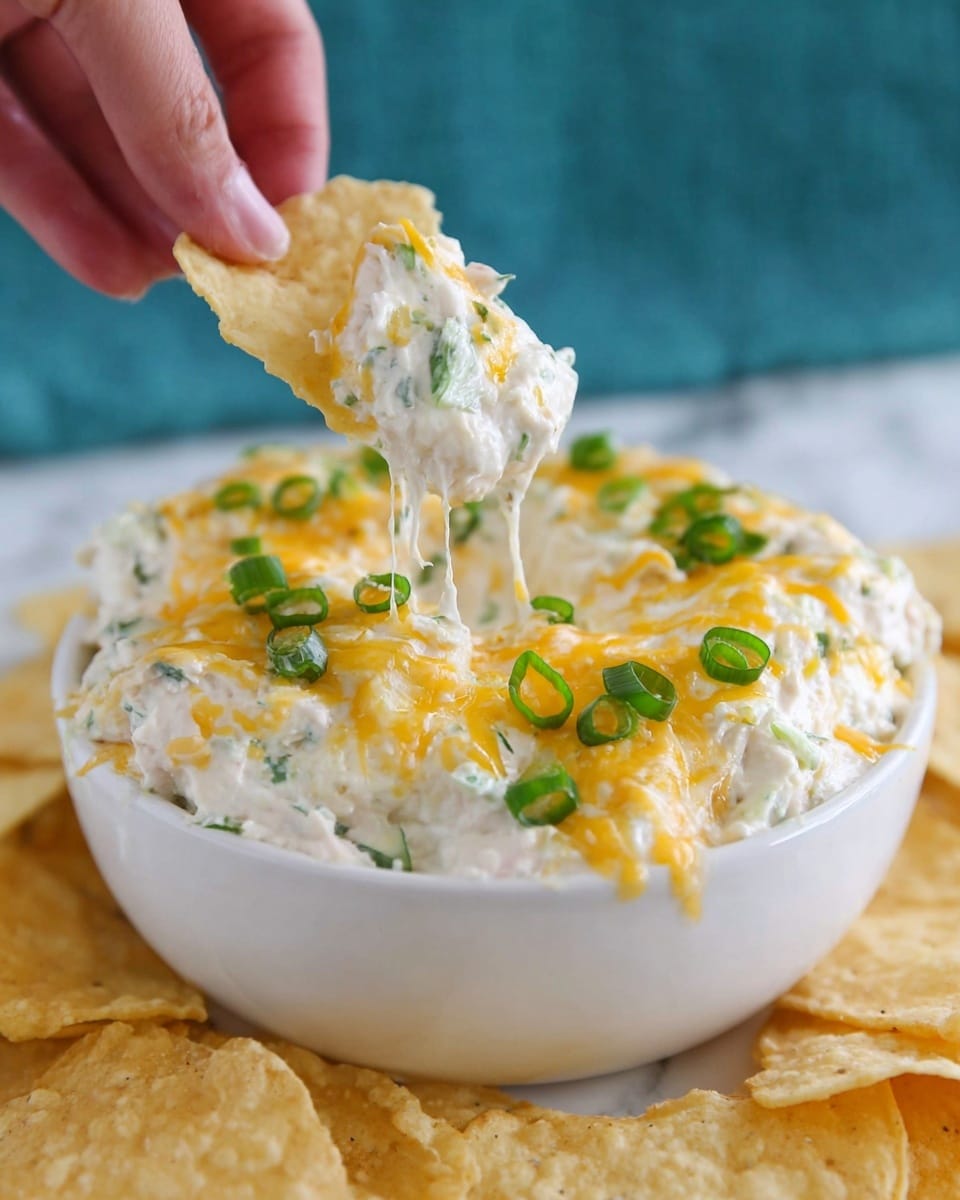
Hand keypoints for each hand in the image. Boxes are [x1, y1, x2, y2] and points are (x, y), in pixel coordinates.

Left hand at [0, 0, 328, 296]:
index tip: (287, 233)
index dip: (290, 131)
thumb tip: (255, 234)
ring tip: (159, 280)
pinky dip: (55, 201)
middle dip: (200, 191)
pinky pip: (12, 135)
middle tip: (222, 271)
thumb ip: (178, 107)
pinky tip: (99, 263)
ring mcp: (23, 8)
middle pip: (182, 93)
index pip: (270, 34)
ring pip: (93, 124)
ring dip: (131, 215)